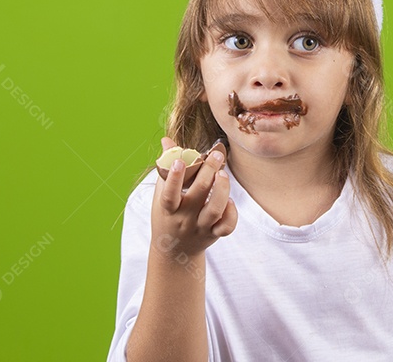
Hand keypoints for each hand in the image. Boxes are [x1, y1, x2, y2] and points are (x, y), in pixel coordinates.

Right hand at [150, 136, 237, 259]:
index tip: (179, 161)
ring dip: (222, 189)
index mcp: (168, 208)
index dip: (174, 178)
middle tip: (217, 155)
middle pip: (199, 194)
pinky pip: (226, 226)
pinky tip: (230, 200)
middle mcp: (184, 219)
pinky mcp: (214, 234)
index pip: (169, 194)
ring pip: (215, 210)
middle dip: (209, 172)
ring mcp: (200, 227)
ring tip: (223, 174)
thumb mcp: (161, 194)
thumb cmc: (167, 215)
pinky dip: (231, 213)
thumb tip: (167, 140)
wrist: (174, 251)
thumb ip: (166, 168)